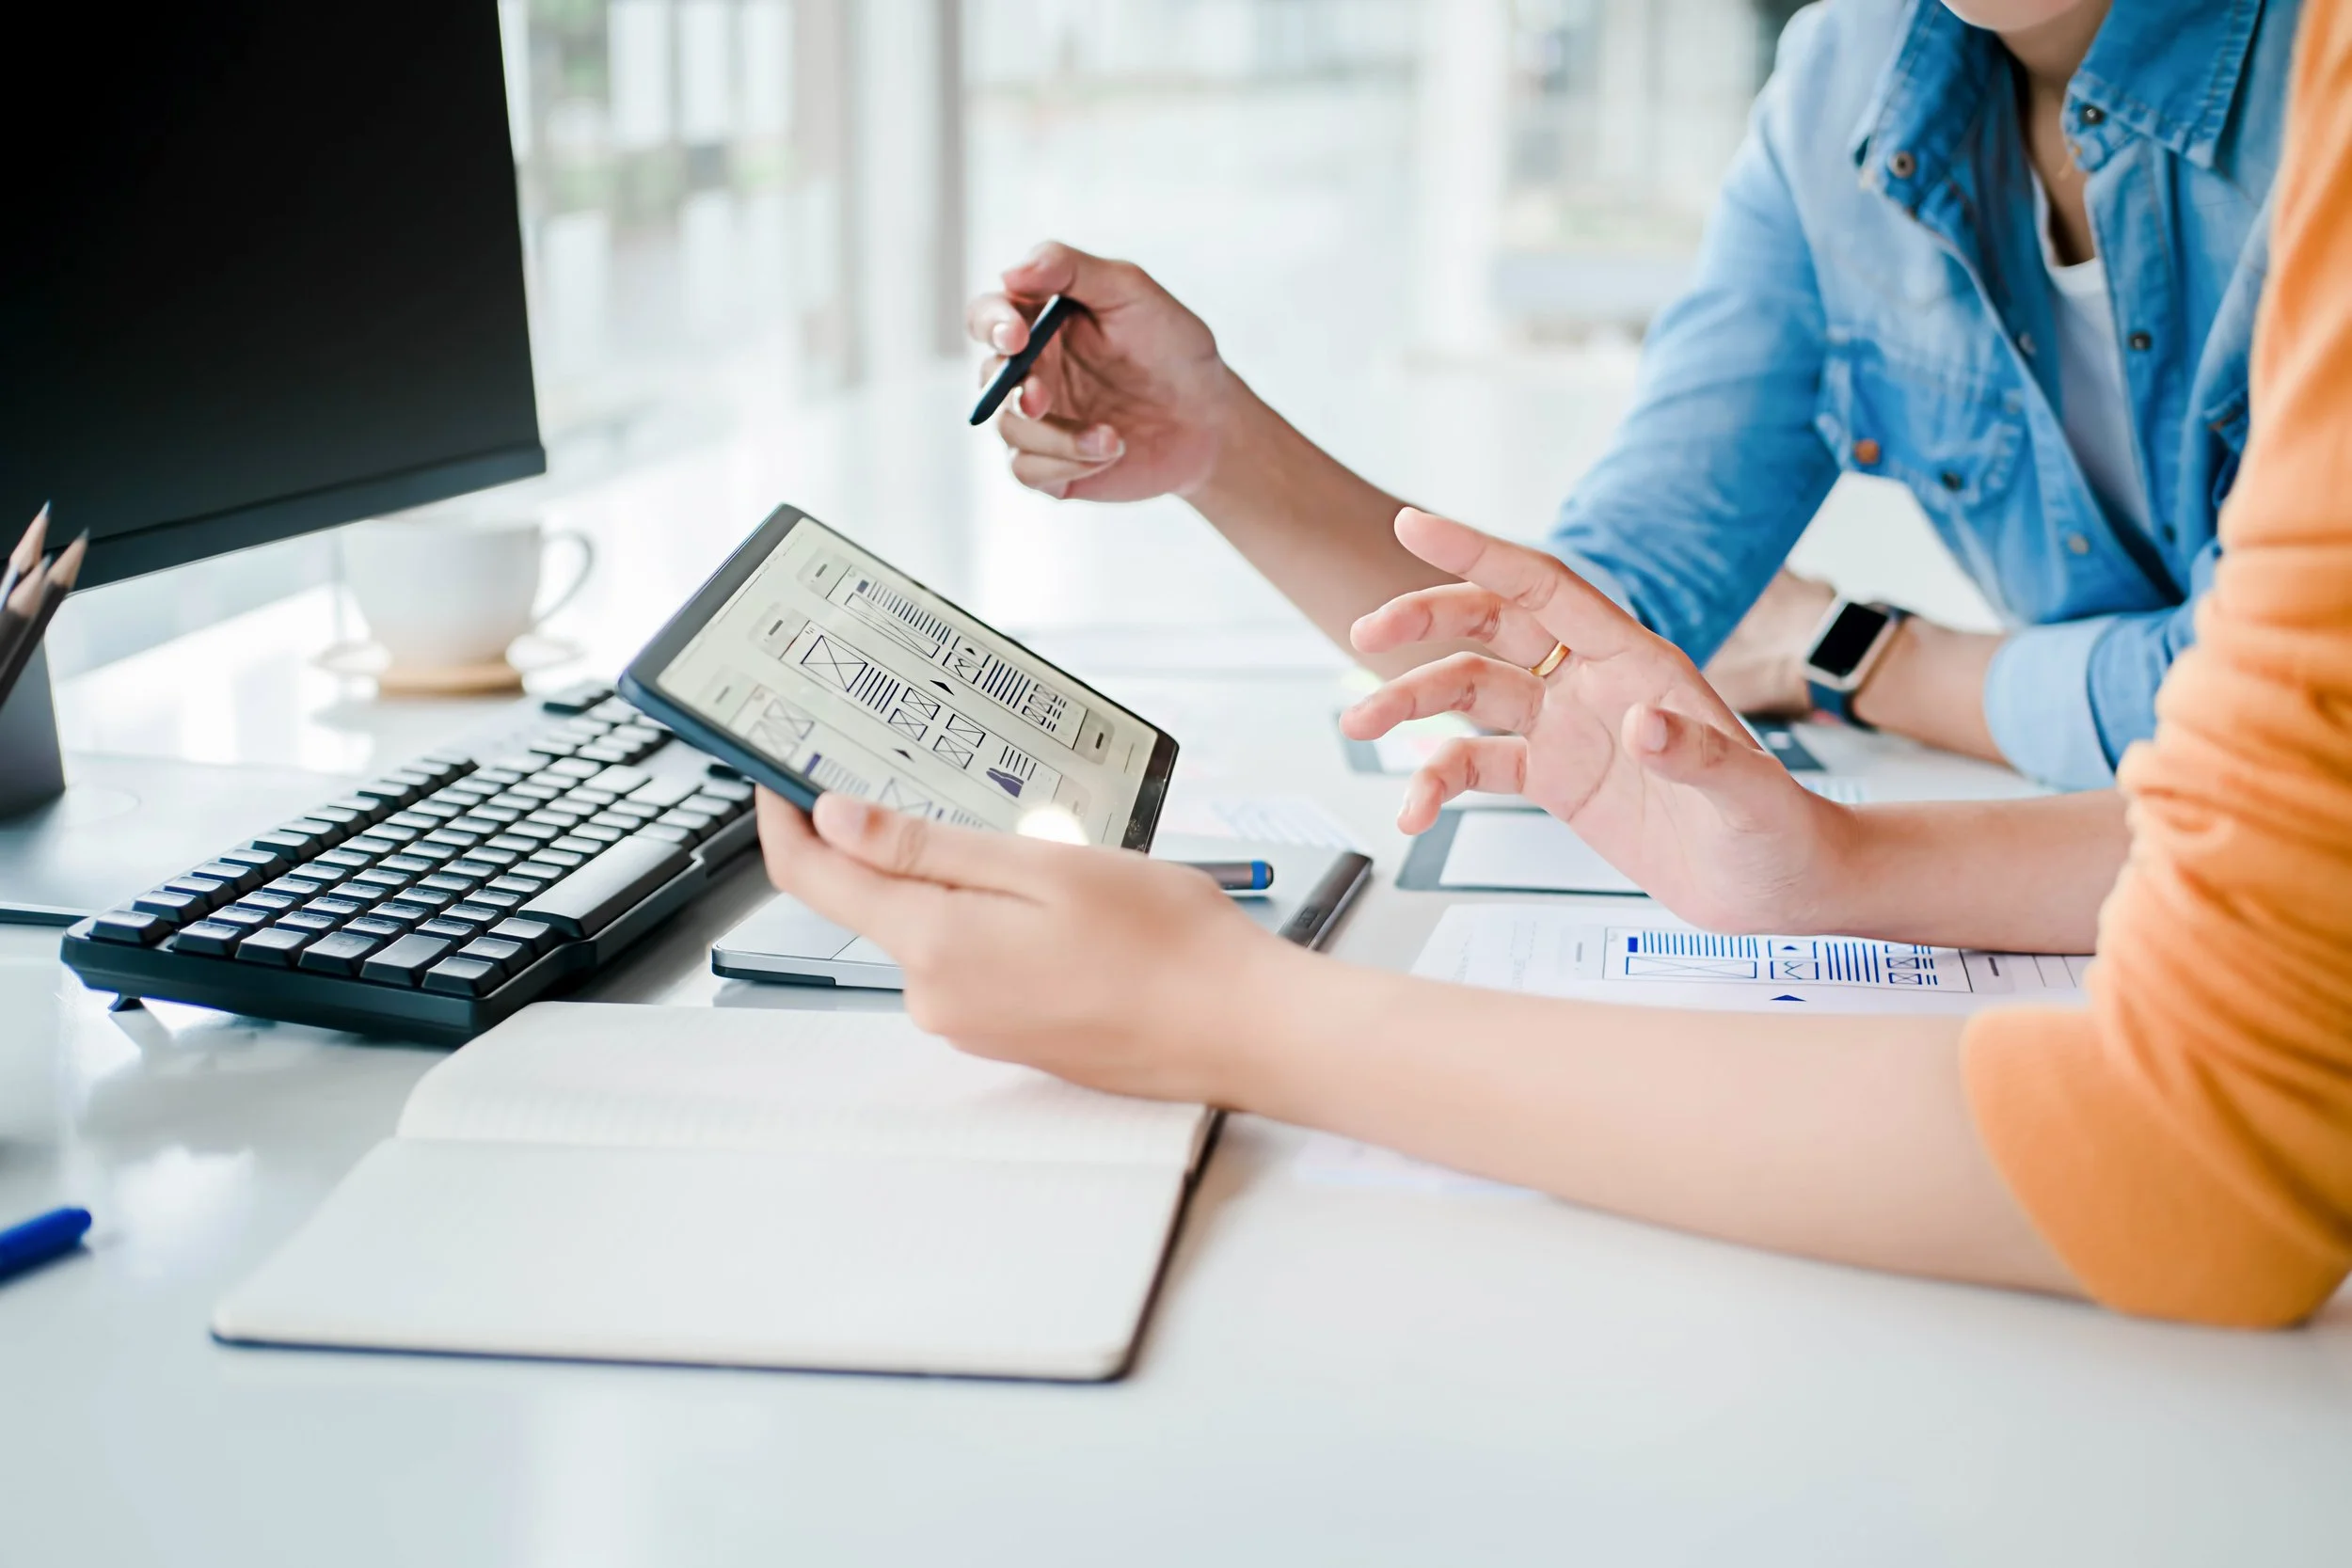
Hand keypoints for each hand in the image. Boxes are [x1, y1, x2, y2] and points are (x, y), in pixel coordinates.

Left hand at [757, 790, 1290, 1102]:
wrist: (1239, 1029)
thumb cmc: (1164, 944)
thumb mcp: (1042, 867)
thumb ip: (928, 848)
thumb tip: (834, 821)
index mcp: (935, 948)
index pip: (815, 879)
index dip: (784, 819)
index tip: (776, 772)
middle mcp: (937, 998)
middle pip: (872, 902)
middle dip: (883, 839)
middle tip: (921, 769)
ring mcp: (971, 1023)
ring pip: (927, 929)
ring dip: (950, 878)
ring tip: (1023, 835)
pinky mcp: (1006, 1034)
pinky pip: (968, 960)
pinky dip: (986, 917)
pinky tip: (1051, 897)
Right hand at [967, 241, 1238, 501]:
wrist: (1211, 420)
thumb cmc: (1172, 348)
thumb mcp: (1131, 292)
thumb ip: (1071, 269)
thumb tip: (1011, 273)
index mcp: (1040, 323)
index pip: (988, 316)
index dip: (991, 323)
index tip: (1016, 336)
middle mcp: (1031, 371)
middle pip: (988, 376)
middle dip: (1011, 388)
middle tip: (1041, 398)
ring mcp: (1038, 421)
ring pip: (1008, 428)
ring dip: (1056, 435)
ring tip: (1113, 438)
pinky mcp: (1051, 466)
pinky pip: (1027, 470)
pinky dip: (1064, 464)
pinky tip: (1109, 452)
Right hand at [1341, 510, 1858, 934]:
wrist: (1780, 888)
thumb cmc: (1779, 833)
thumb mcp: (1748, 797)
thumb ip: (1698, 756)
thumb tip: (1642, 726)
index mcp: (1637, 661)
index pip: (1545, 588)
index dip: (1478, 553)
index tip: (1413, 525)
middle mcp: (1594, 683)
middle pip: (1492, 628)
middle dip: (1424, 622)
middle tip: (1364, 633)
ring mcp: (1570, 730)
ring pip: (1470, 693)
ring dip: (1410, 703)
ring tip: (1357, 724)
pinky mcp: (1557, 781)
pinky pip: (1478, 767)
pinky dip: (1436, 782)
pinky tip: (1413, 813)